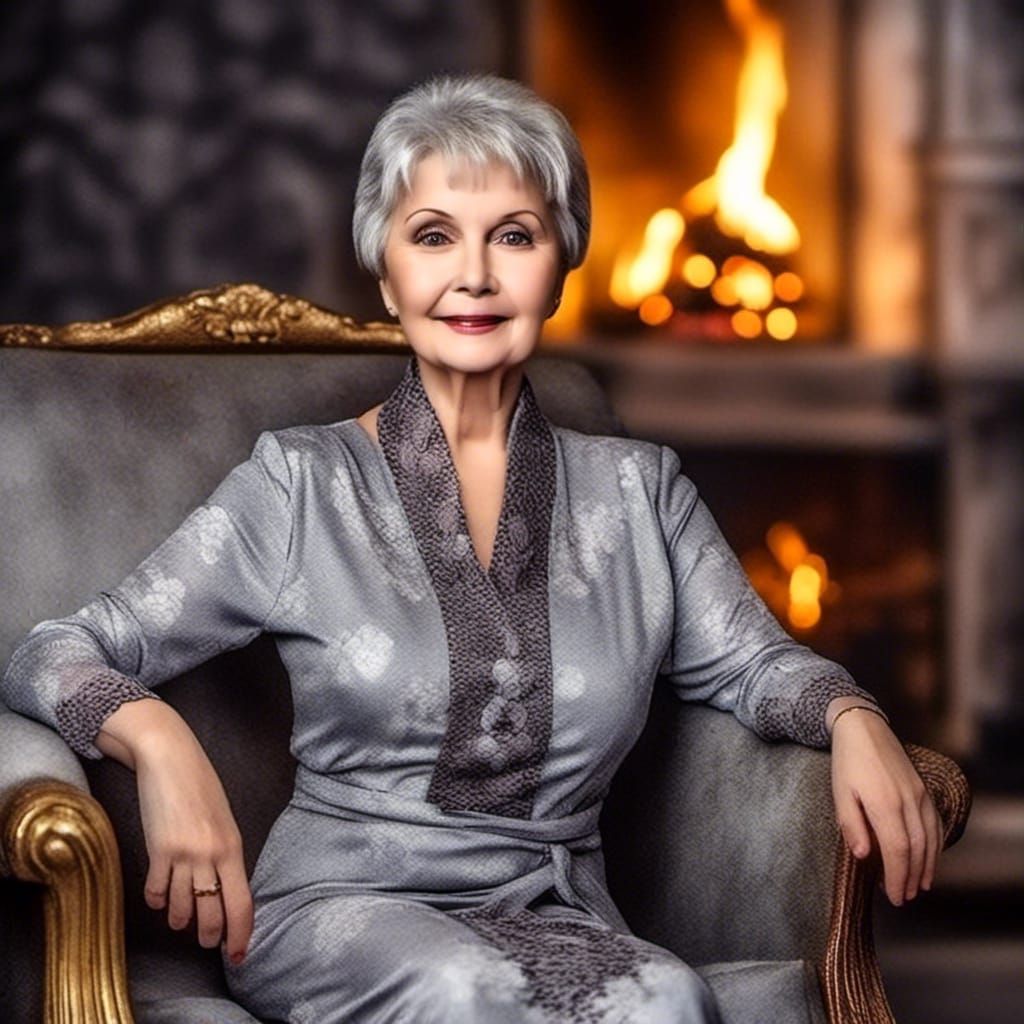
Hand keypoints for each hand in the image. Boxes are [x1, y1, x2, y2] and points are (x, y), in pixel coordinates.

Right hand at [97, 700, 252, 962]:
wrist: (170, 757)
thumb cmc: (200, 784)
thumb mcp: (224, 819)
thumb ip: (225, 851)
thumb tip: (224, 883)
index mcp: (233, 846)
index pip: (242, 901)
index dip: (241, 932)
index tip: (239, 952)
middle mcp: (211, 854)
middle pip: (213, 912)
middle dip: (210, 935)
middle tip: (207, 943)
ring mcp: (184, 854)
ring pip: (181, 907)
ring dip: (180, 920)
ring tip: (180, 921)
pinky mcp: (157, 850)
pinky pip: (156, 891)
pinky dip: (156, 901)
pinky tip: (158, 898)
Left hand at [829, 706, 941, 904]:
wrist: (863, 727)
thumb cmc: (847, 762)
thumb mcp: (840, 793)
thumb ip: (851, 825)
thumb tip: (865, 856)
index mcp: (884, 804)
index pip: (897, 851)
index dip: (898, 878)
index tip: (894, 897)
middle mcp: (907, 801)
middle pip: (917, 849)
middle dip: (912, 877)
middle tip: (905, 897)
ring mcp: (919, 795)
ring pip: (930, 839)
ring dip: (927, 866)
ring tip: (920, 886)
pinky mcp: (924, 789)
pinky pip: (935, 823)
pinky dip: (936, 845)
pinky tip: (930, 858)